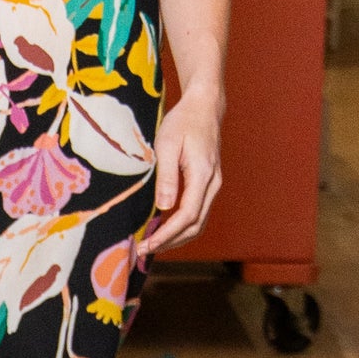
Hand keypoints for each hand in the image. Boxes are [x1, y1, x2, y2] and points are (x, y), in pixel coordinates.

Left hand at [143, 90, 222, 252]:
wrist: (204, 107)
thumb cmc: (183, 122)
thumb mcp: (167, 145)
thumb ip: (166, 177)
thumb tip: (164, 207)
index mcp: (202, 175)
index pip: (187, 216)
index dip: (167, 234)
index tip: (147, 244)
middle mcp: (213, 184)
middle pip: (195, 225)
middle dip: (171, 241)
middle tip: (145, 250)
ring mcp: (213, 185)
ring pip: (199, 222)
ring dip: (177, 237)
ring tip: (154, 243)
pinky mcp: (209, 184)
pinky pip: (198, 212)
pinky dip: (183, 226)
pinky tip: (165, 228)